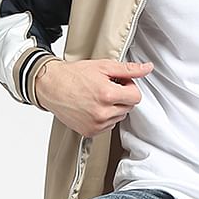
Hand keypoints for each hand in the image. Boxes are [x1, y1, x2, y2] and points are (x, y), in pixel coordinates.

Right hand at [34, 58, 153, 137]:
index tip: (119, 83)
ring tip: (96, 97)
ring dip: (113, 108)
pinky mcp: (89, 131)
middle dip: (121, 98)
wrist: (51, 86)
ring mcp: (96, 124)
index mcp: (107, 94)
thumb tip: (147, 68)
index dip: (129, 88)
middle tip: (105, 88)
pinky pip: (107, 126)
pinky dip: (103, 118)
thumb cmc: (74, 75)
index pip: (136, 97)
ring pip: (118, 118)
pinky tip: (91, 107)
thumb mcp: (103, 66)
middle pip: (128, 108)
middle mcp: (102, 112)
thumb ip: (128, 69)